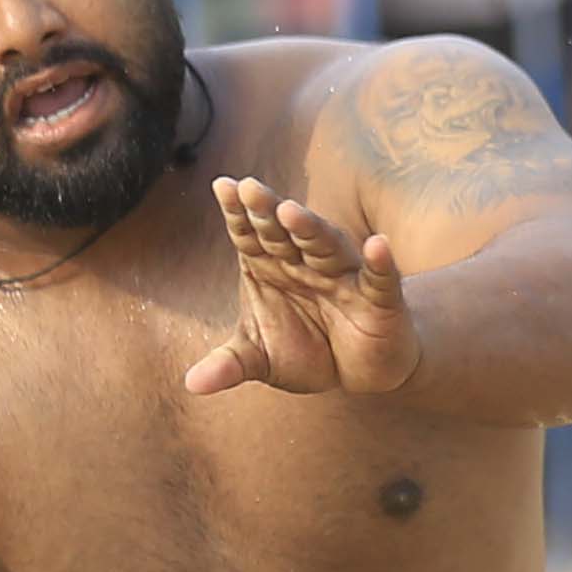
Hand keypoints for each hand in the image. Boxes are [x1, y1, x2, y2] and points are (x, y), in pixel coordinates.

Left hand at [179, 178, 417, 400]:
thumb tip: (191, 384)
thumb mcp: (262, 360)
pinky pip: (380, 279)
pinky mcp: (379, 299)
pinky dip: (380, 263)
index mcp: (272, 266)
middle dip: (267, 212)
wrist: (358, 369)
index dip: (238, 214)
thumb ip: (229, 365)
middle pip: (284, 233)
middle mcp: (306, 263)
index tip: (222, 187)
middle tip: (249, 189)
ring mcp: (343, 277)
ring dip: (310, 229)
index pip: (250, 235)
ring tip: (291, 212)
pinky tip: (378, 245)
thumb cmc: (308, 350)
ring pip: (326, 247)